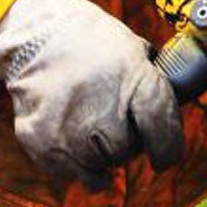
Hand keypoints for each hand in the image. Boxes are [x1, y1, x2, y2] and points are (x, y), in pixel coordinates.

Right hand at [0, 0, 183, 185]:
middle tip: (112, 120)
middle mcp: (101, 105)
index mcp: (133, 76)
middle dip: (125, 142)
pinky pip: (71, 172)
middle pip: (126, 150)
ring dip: (99, 152)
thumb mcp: (132, 50)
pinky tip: (72, 137)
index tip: (165, 157)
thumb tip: (171, 122)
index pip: (161, 126)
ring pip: (99, 164)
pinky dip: (75, 161)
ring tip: (87, 120)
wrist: (35, 35)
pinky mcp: (41, 143)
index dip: (167, 147)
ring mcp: (68, 127)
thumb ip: (154, 87)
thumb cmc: (92, 44)